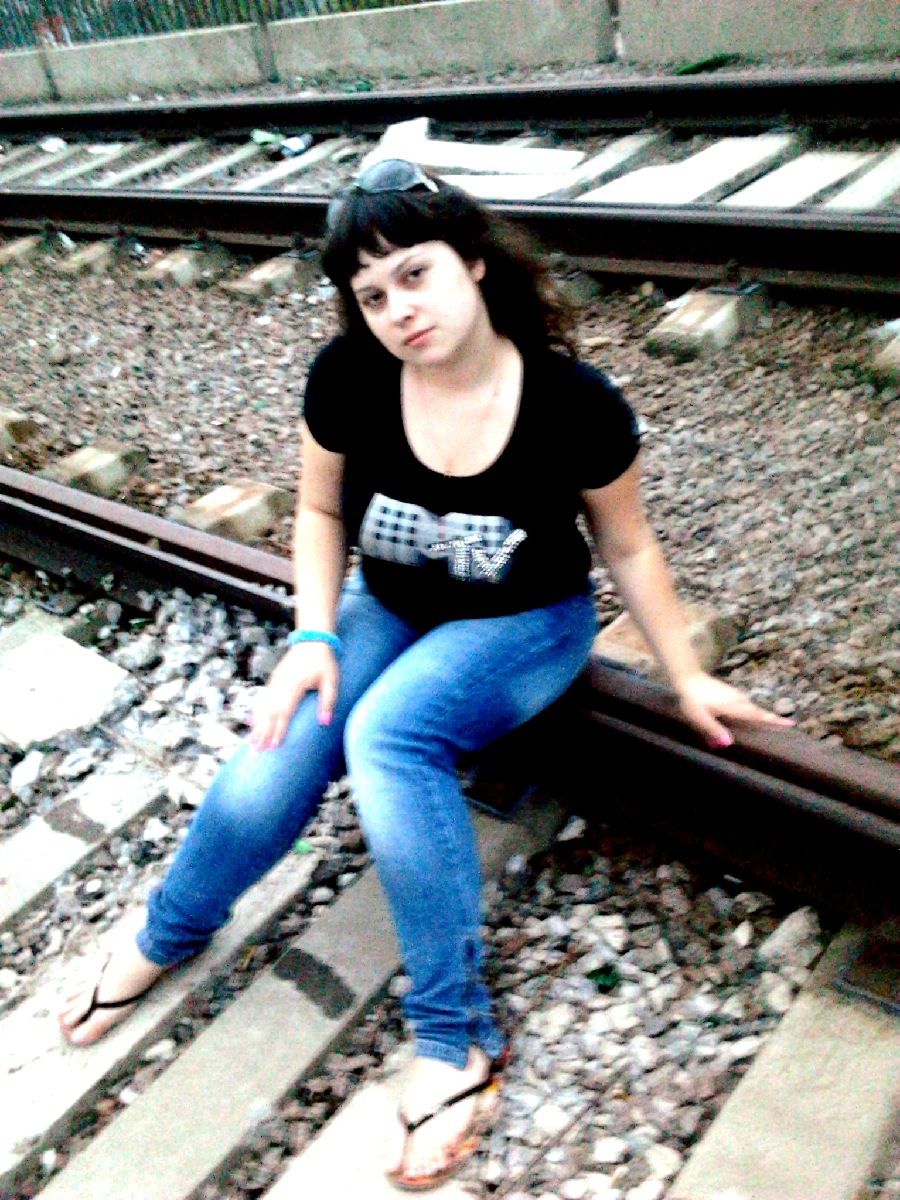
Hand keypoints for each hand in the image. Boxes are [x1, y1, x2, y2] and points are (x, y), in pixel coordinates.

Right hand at [250, 642, 337, 751]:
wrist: (312, 641)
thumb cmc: (324, 662)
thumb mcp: (332, 680)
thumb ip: (328, 701)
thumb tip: (325, 722)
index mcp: (295, 686)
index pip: (284, 712)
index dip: (278, 730)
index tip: (273, 746)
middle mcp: (281, 685)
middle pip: (269, 713)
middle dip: (263, 733)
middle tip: (257, 751)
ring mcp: (275, 682)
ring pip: (263, 707)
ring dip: (257, 726)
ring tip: (252, 743)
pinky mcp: (274, 680)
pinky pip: (263, 699)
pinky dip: (257, 712)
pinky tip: (253, 723)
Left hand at [673, 672, 793, 749]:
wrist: (688, 677)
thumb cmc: (692, 699)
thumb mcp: (699, 717)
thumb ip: (713, 729)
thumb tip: (729, 744)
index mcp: (734, 707)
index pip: (757, 716)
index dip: (773, 721)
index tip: (791, 723)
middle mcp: (738, 700)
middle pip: (758, 711)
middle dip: (772, 718)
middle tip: (787, 725)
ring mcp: (734, 694)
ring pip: (752, 706)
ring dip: (762, 713)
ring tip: (772, 721)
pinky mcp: (729, 692)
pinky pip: (746, 703)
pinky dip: (752, 709)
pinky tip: (750, 712)